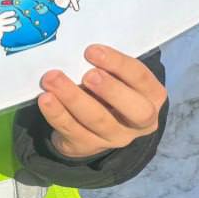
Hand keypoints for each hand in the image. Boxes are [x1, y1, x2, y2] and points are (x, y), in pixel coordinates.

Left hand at [38, 44, 167, 159]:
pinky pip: (72, 130)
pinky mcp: (89, 146)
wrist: (96, 128)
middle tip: (88, 74)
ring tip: (52, 79)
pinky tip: (46, 99)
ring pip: (98, 120)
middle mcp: (141, 122)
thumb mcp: (120, 79)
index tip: (92, 51)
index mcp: (153, 97)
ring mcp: (116, 138)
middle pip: (135, 109)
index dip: (118, 64)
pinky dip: (57, 114)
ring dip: (74, 98)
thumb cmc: (110, 92)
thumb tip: (87, 53)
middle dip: (111, 90)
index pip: (141, 79)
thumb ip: (111, 68)